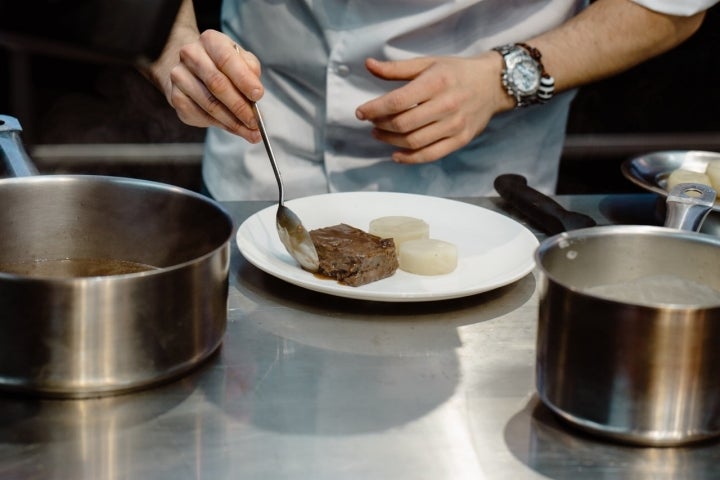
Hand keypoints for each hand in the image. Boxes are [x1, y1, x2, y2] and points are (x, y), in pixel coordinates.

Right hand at [151, 29, 264, 142]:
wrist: (193, 69)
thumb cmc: (224, 65)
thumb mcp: (242, 60)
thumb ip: (251, 72)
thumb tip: (255, 94)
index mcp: (210, 41)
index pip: (227, 60)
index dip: (244, 80)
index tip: (258, 95)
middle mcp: (191, 55)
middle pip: (217, 84)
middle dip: (240, 106)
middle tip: (255, 122)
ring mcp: (179, 76)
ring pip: (209, 104)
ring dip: (233, 122)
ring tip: (250, 131)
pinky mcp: (176, 97)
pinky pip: (200, 116)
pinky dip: (221, 125)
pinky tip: (234, 128)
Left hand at [355, 54, 512, 163]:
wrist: (493, 84)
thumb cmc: (456, 72)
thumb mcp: (428, 63)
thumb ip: (397, 68)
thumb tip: (368, 65)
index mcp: (436, 82)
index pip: (398, 101)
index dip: (375, 109)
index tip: (361, 112)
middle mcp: (446, 105)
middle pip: (403, 124)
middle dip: (381, 125)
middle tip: (371, 123)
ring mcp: (455, 125)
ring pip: (414, 141)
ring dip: (391, 141)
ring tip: (379, 134)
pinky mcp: (460, 140)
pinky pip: (431, 155)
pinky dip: (410, 158)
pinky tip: (396, 155)